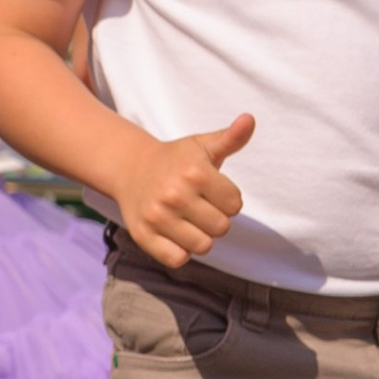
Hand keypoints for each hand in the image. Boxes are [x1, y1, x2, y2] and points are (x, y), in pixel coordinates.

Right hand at [115, 113, 251, 269]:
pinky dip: (180, 252)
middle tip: (198, 206)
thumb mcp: (203, 146)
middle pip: (221, 227)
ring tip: (187, 220)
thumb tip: (249, 120)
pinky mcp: (143, 236)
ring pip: (203, 246)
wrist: (129, 168)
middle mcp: (175, 195)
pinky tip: (174, 234)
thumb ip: (231, 138)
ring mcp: (157, 217)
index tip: (210, 190)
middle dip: (214, 218)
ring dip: (199, 237)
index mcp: (195, 172)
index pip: (235, 205)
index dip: (227, 199)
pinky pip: (178, 259)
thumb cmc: (175, 159)